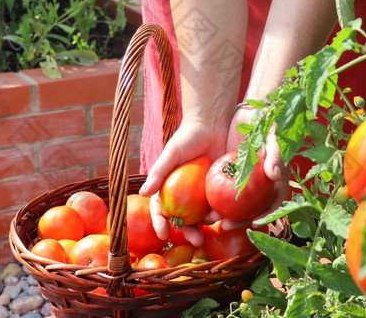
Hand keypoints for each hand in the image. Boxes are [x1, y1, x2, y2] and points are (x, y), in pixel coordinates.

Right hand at [139, 117, 227, 244]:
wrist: (212, 124)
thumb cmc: (187, 137)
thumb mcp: (171, 154)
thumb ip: (158, 172)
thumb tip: (143, 194)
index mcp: (168, 187)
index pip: (160, 209)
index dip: (160, 223)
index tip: (163, 234)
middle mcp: (184, 194)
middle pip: (182, 219)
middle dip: (187, 233)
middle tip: (195, 241)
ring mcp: (201, 193)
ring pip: (201, 217)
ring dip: (204, 228)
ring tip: (208, 232)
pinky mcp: (218, 190)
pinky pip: (217, 206)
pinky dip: (219, 214)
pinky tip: (222, 217)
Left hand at [217, 103, 288, 230]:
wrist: (251, 112)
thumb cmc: (268, 124)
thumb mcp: (274, 137)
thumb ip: (276, 155)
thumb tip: (276, 175)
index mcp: (276, 181)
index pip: (273, 204)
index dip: (265, 217)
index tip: (253, 223)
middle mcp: (261, 186)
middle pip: (252, 210)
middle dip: (239, 221)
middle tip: (225, 225)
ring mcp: (245, 181)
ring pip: (235, 205)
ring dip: (224, 214)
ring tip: (209, 219)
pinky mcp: (231, 175)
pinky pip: (222, 191)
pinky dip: (214, 200)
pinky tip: (202, 205)